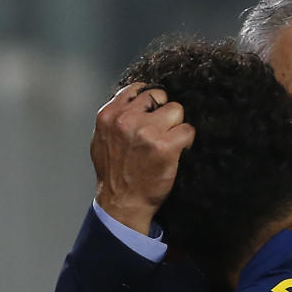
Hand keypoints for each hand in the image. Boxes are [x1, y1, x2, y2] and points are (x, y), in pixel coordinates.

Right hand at [91, 83, 194, 234]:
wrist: (122, 202)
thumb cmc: (114, 172)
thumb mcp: (102, 138)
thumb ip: (116, 117)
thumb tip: (135, 100)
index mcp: (109, 115)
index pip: (138, 89)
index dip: (149, 102)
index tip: (153, 114)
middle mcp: (126, 120)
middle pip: (160, 97)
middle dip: (163, 113)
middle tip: (161, 132)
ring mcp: (146, 132)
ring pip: (176, 110)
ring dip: (176, 126)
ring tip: (169, 142)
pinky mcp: (165, 146)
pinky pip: (188, 130)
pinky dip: (187, 141)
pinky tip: (178, 151)